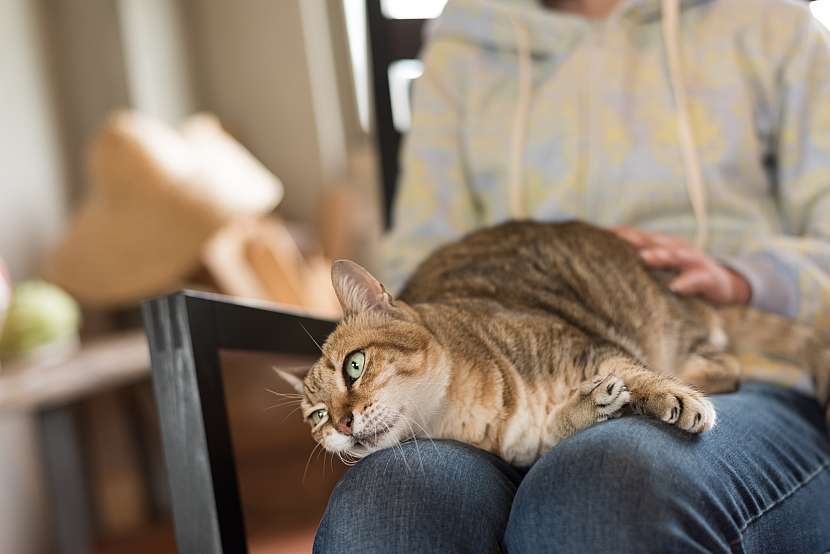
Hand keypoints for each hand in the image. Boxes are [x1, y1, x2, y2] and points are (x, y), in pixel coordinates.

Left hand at [612, 227, 751, 305]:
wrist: (724, 285)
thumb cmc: (684, 277)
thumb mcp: (663, 267)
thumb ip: (643, 263)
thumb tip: (608, 264)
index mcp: (664, 245)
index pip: (640, 237)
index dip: (623, 234)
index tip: (602, 234)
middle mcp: (678, 248)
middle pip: (655, 242)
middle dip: (636, 239)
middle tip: (618, 239)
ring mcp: (695, 260)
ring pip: (677, 255)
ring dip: (662, 255)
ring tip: (645, 258)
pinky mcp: (709, 277)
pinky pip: (697, 279)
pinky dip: (686, 282)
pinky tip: (675, 287)